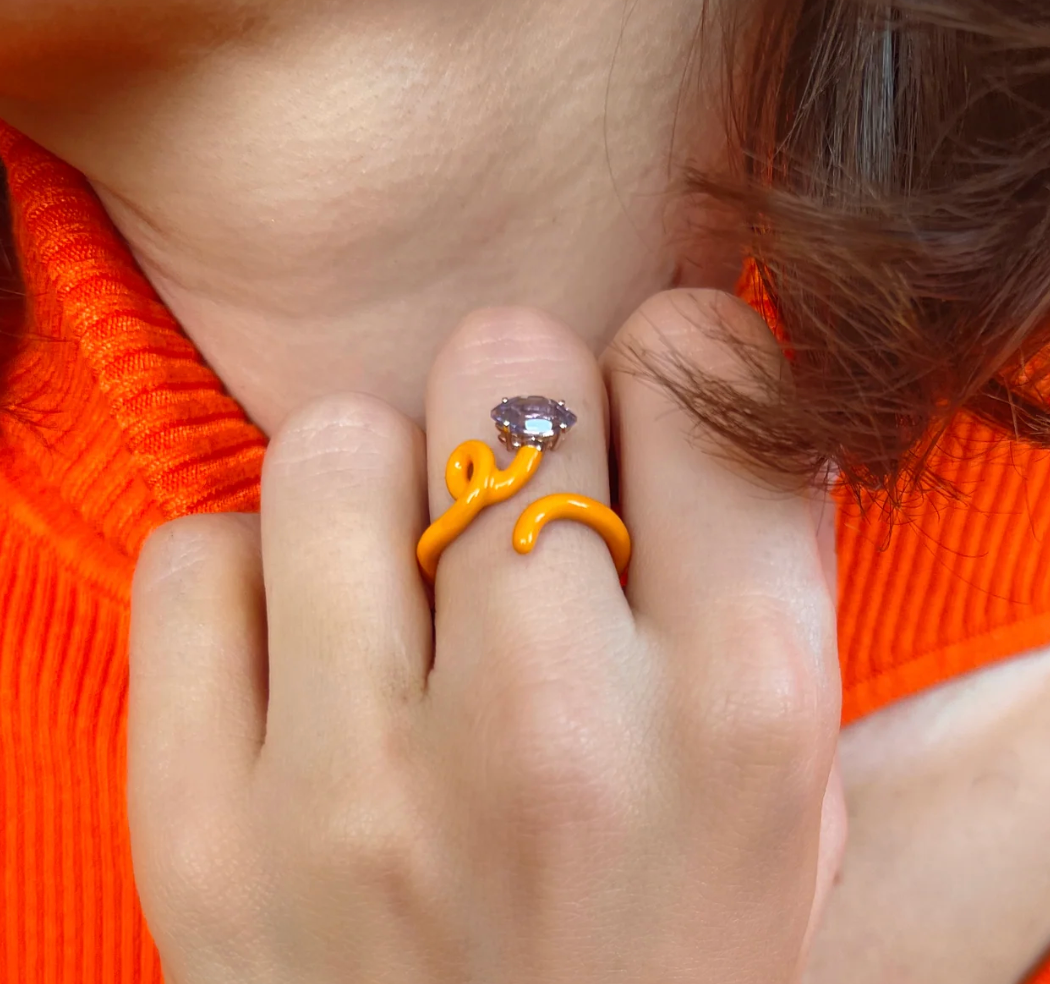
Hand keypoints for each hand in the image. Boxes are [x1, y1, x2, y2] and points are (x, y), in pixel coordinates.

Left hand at [128, 290, 844, 983]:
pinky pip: (196, 559)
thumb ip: (773, 580)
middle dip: (521, 406)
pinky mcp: (198, 836)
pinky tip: (307, 658)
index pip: (697, 375)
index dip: (676, 360)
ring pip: (335, 444)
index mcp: (740, 718)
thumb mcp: (797, 798)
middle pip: (504, 368)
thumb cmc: (668, 961)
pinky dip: (250, 578)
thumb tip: (715, 394)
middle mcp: (550, 738)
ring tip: (412, 581)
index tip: (647, 414)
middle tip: (522, 494)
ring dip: (383, 484)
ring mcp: (353, 794)